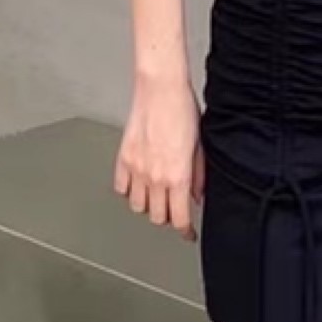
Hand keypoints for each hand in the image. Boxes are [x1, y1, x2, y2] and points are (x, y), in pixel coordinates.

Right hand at [115, 74, 203, 239]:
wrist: (160, 88)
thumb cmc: (182, 109)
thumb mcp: (200, 146)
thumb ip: (199, 175)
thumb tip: (198, 194)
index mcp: (177, 176)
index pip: (179, 218)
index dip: (185, 231)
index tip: (188, 233)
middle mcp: (155, 177)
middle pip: (157, 217)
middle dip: (168, 217)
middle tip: (174, 209)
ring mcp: (136, 169)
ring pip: (137, 206)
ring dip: (148, 205)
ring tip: (156, 196)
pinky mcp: (123, 158)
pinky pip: (121, 187)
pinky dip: (129, 191)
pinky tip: (138, 184)